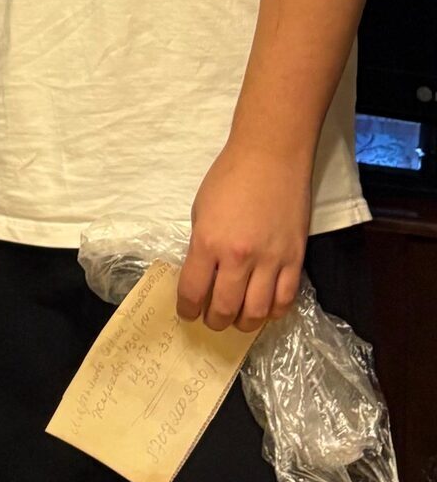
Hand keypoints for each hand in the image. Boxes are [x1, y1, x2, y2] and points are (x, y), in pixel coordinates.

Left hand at [177, 138, 309, 331]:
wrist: (271, 158)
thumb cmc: (229, 177)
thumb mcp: (201, 211)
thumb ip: (202, 246)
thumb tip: (204, 275)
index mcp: (208, 242)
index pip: (194, 291)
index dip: (188, 308)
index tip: (187, 313)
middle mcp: (239, 257)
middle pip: (226, 308)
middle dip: (215, 321)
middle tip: (212, 321)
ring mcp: (270, 260)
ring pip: (258, 312)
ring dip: (244, 324)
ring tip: (237, 321)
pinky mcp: (295, 259)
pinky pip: (286, 300)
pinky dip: (274, 312)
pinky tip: (264, 311)